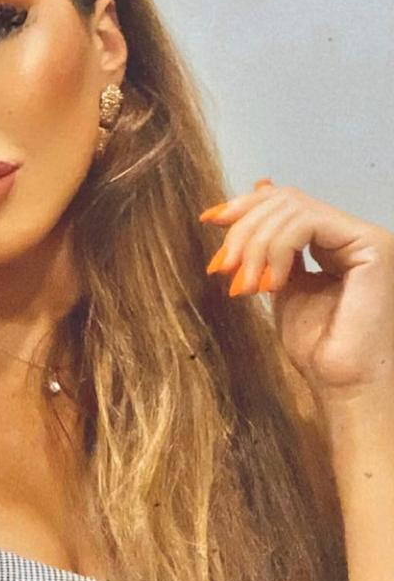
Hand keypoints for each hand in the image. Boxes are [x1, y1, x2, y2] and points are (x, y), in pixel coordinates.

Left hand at [199, 179, 393, 409]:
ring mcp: (365, 238)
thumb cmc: (316, 348)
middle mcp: (353, 234)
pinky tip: (271, 284)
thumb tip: (254, 195)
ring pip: (292, 208)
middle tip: (225, 267)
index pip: (285, 202)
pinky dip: (278, 249)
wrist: (342, 385)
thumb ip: (271, 248)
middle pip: (285, 200)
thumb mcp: (280, 284)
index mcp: (335, 240)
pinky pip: (307, 223)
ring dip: (255, 245)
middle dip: (244, 230)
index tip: (209, 220)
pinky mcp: (371, 246)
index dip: (244, 207)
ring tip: (245, 284)